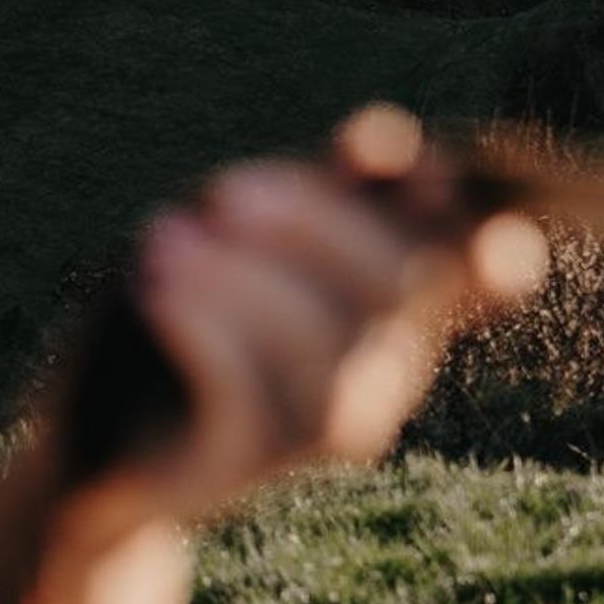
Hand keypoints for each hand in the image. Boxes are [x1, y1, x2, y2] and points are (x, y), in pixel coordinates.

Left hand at [106, 108, 546, 527]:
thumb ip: (329, 188)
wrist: (103, 425)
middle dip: (315, 228)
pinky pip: (246, 393)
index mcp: (414, 295)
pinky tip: (157, 285)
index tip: (426, 176)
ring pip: (324, 345)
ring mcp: (330, 423)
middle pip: (399, 289)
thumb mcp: (261, 228)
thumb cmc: (205, 299)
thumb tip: (382, 140)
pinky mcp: (249, 463)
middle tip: (225, 192)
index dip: (487, 226)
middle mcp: (394, 363)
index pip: (499, 272)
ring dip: (243, 276)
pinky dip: (205, 326)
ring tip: (165, 237)